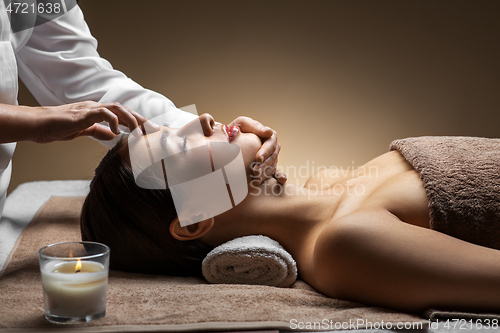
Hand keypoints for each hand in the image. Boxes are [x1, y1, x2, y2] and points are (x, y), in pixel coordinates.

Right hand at [33, 101, 154, 142]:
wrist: (38, 124)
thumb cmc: (57, 127)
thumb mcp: (82, 131)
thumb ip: (97, 131)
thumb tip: (113, 136)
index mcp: (97, 112)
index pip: (122, 115)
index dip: (138, 122)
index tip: (150, 131)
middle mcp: (96, 107)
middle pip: (125, 110)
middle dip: (141, 120)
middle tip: (154, 130)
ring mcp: (90, 108)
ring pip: (117, 109)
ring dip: (131, 120)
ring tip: (140, 132)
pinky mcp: (83, 113)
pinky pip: (103, 113)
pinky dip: (113, 121)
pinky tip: (116, 132)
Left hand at [228, 116, 286, 184]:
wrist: (229, 141)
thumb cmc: (237, 130)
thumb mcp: (243, 123)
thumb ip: (254, 126)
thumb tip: (268, 132)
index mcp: (269, 137)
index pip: (270, 144)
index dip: (265, 151)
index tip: (258, 158)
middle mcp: (273, 148)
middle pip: (272, 157)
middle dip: (264, 165)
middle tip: (255, 171)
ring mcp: (272, 158)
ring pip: (272, 167)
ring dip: (265, 174)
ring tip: (256, 180)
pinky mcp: (269, 168)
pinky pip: (276, 173)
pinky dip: (279, 177)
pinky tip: (281, 181)